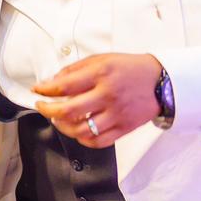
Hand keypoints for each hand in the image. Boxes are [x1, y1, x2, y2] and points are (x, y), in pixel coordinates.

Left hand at [32, 53, 161, 147]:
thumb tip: (52, 81)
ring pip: (81, 130)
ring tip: (58, 119)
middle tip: (42, 107)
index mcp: (101, 74)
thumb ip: (76, 69)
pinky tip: (77, 131)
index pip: (65, 85)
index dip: (45, 90)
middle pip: (68, 111)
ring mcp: (117, 114)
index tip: (38, 90)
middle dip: (48, 110)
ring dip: (63, 127)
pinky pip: (98, 141)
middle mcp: (108, 95)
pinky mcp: (125, 128)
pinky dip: (83, 139)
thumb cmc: (129, 68)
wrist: (162, 81)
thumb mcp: (102, 59)